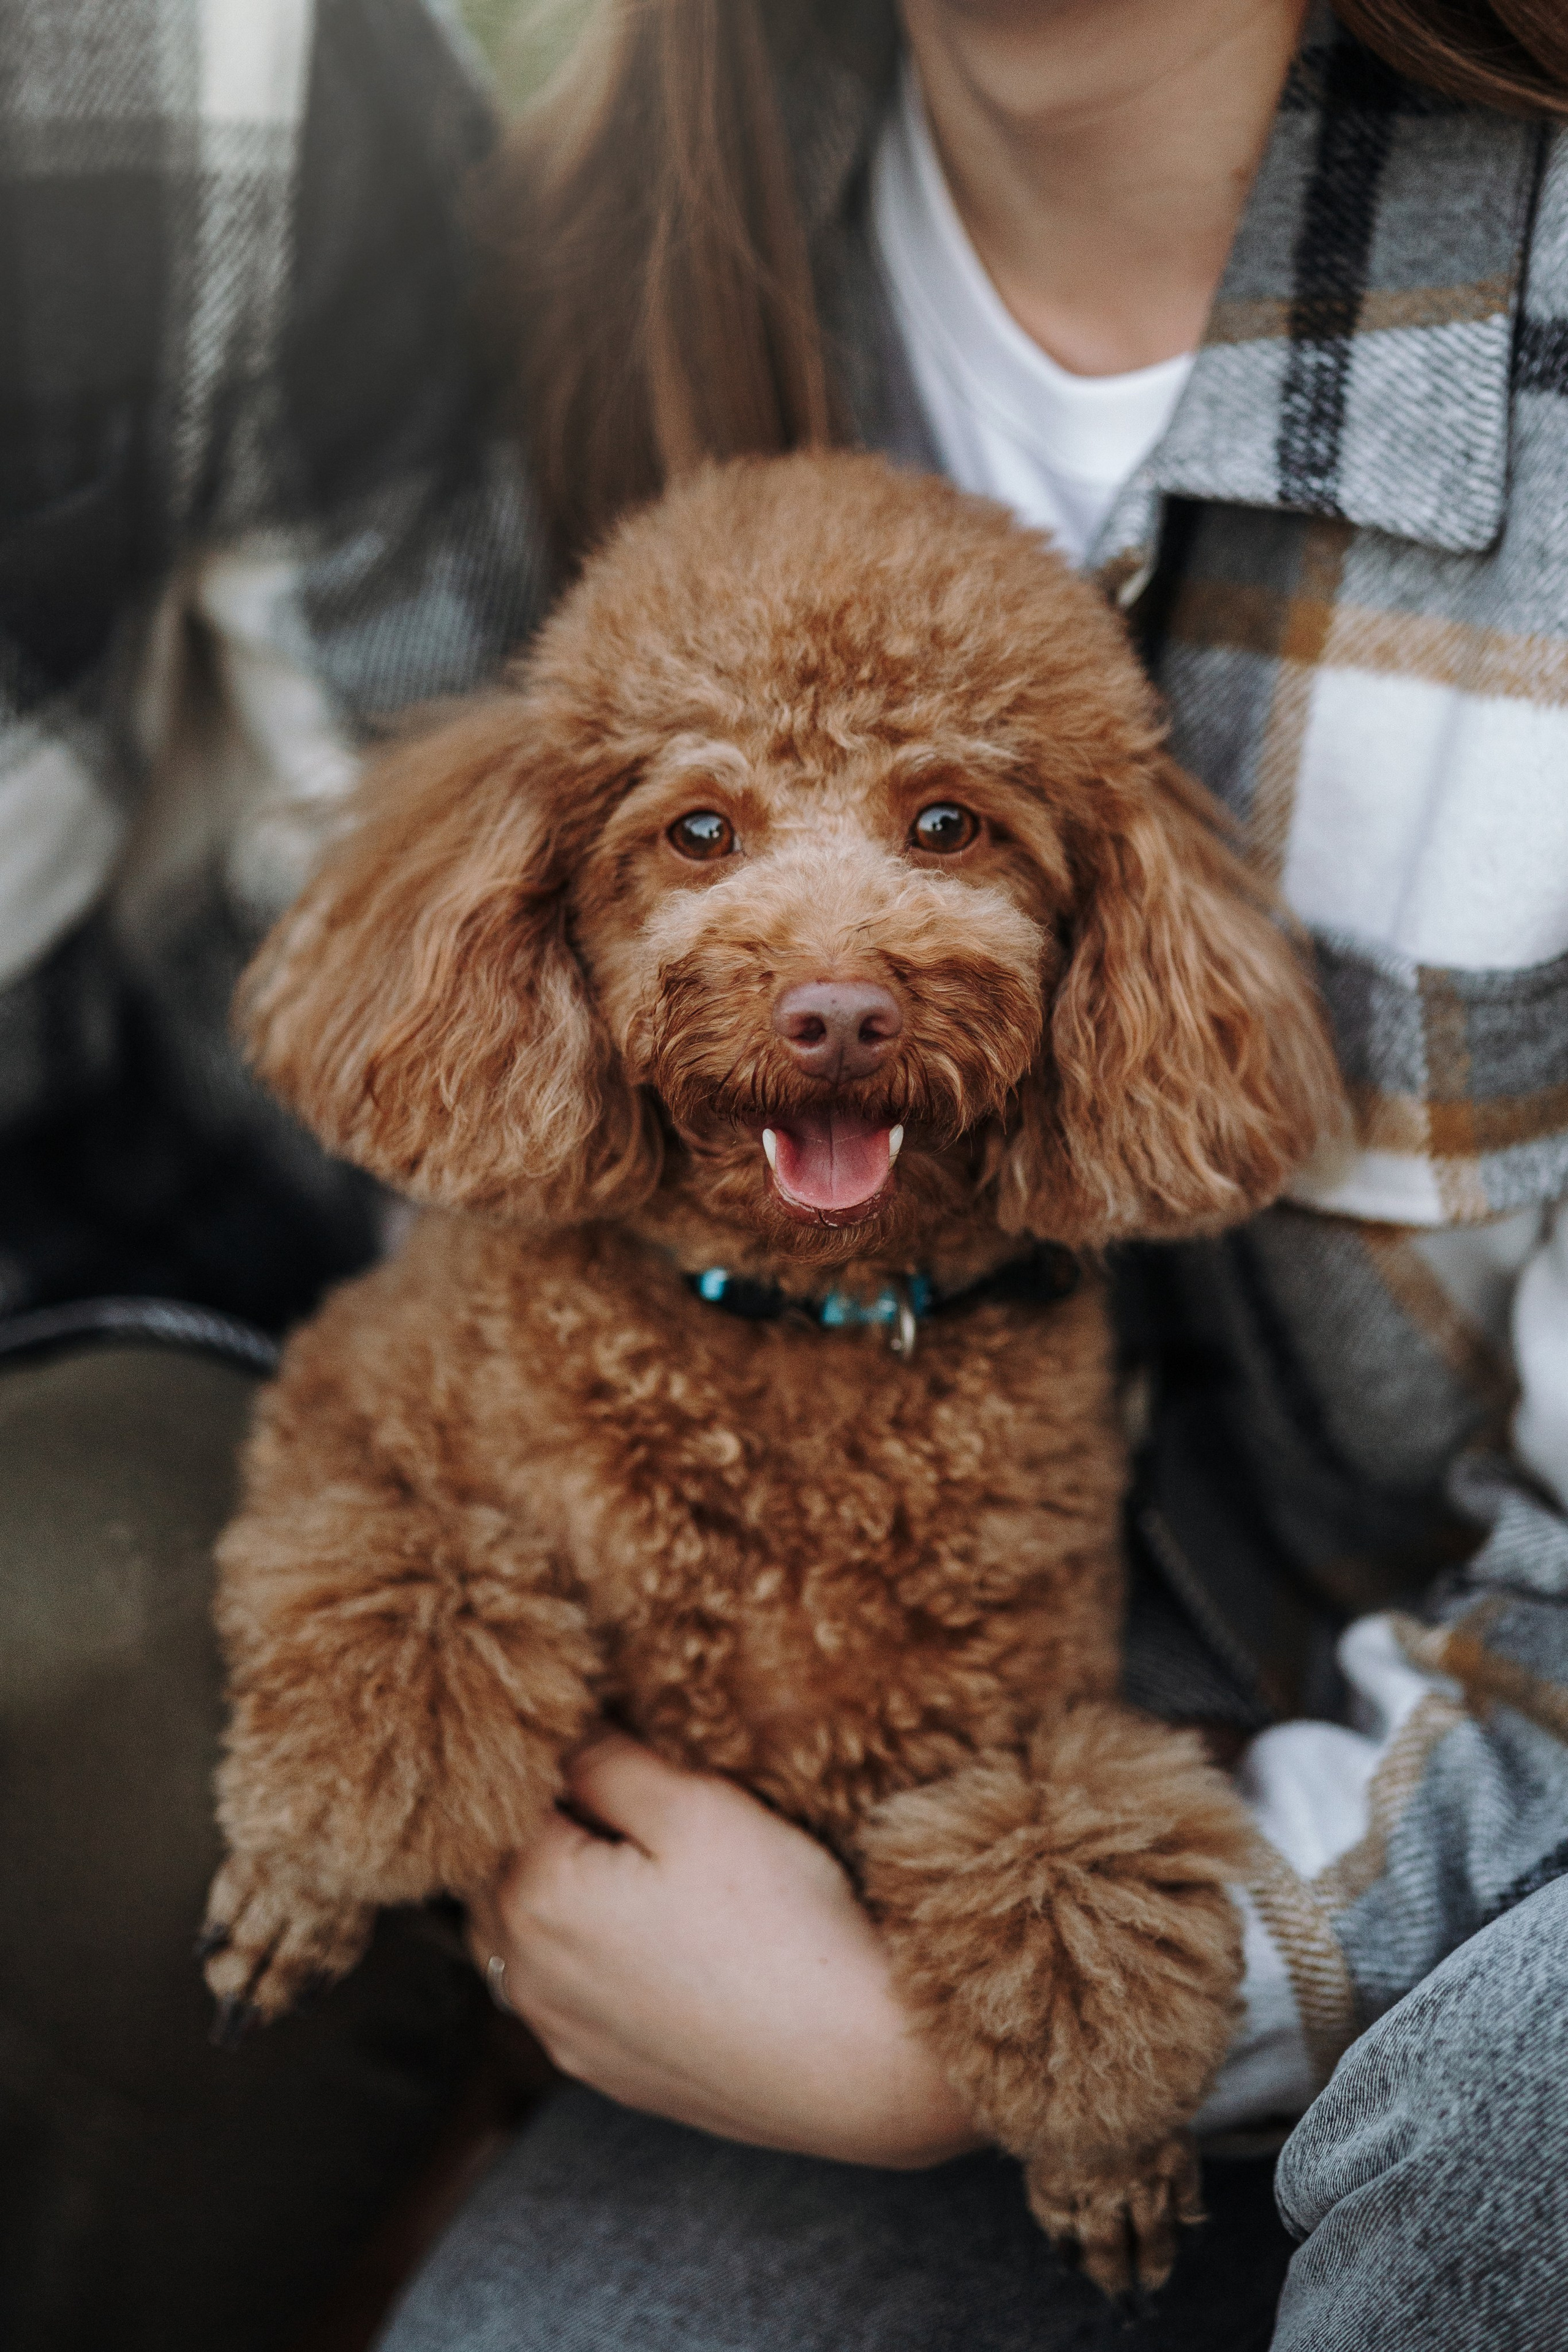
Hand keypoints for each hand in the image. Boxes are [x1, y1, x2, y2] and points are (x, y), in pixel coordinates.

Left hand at [465, 1733, 984, 2168]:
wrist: (857, 2065)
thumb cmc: (781, 1924)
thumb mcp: (695, 1808)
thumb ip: (607, 1760)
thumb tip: (561, 1733)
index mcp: (534, 1898)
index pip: (506, 1799)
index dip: (558, 1759)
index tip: (612, 1739)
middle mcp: (527, 1976)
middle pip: (500, 1870)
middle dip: (543, 1826)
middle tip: (626, 1794)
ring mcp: (565, 2034)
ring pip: (522, 1936)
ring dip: (556, 1892)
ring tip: (640, 1863)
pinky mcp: (608, 2072)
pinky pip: (567, 1994)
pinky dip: (588, 1955)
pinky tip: (659, 1937)